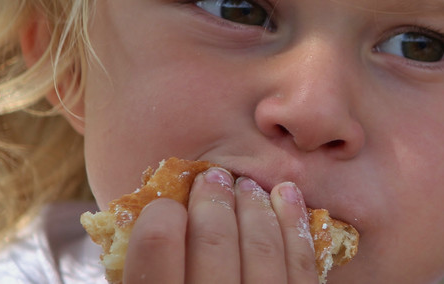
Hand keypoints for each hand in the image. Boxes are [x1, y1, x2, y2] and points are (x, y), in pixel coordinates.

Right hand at [122, 167, 318, 283]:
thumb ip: (142, 264)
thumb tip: (141, 211)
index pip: (157, 244)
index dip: (160, 215)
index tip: (166, 205)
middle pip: (215, 241)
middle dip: (213, 201)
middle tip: (211, 179)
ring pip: (262, 249)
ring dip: (254, 207)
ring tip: (244, 185)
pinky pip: (302, 265)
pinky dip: (294, 224)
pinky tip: (285, 197)